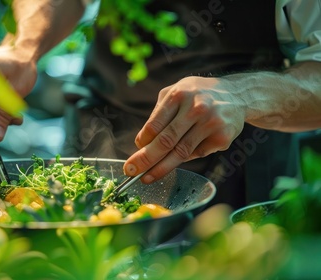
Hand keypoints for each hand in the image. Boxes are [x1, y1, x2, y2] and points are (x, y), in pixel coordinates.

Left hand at [124, 76, 245, 182]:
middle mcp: (196, 108)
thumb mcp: (176, 92)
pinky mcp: (222, 137)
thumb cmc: (198, 95)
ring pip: (181, 152)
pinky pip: (197, 153)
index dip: (143, 142)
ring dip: (161, 168)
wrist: (238, 95)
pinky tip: (183, 154)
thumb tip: (143, 142)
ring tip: (147, 177)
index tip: (135, 152)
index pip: (155, 124)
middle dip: (146, 159)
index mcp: (179, 95)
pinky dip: (186, 157)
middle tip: (131, 171)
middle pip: (166, 141)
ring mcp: (211, 123)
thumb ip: (159, 114)